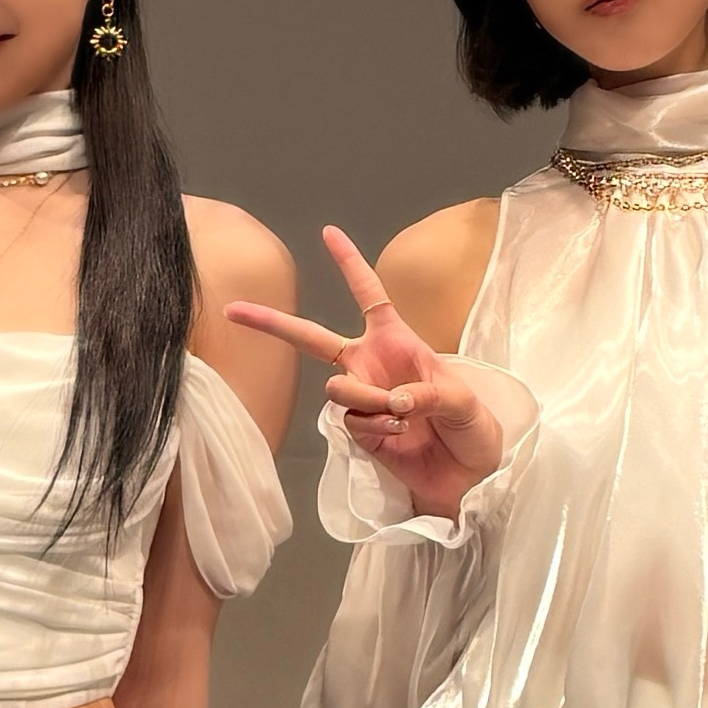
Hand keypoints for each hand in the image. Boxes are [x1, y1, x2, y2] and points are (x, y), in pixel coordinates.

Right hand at [226, 226, 511, 507]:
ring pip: (337, 389)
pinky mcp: (359, 432)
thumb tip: (392, 398)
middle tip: (235, 309)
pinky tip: (399, 434)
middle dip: (273, 323)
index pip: (369, 295)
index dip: (350, 263)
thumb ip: (427, 393)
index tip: (329, 232)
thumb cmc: (472, 427)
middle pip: (312, 338)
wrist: (469, 475)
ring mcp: (362, 398)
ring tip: (402, 415)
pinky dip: (375, 426)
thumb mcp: (462, 401)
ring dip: (367, 398)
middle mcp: (370, 364)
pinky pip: (351, 421)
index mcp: (397, 341)